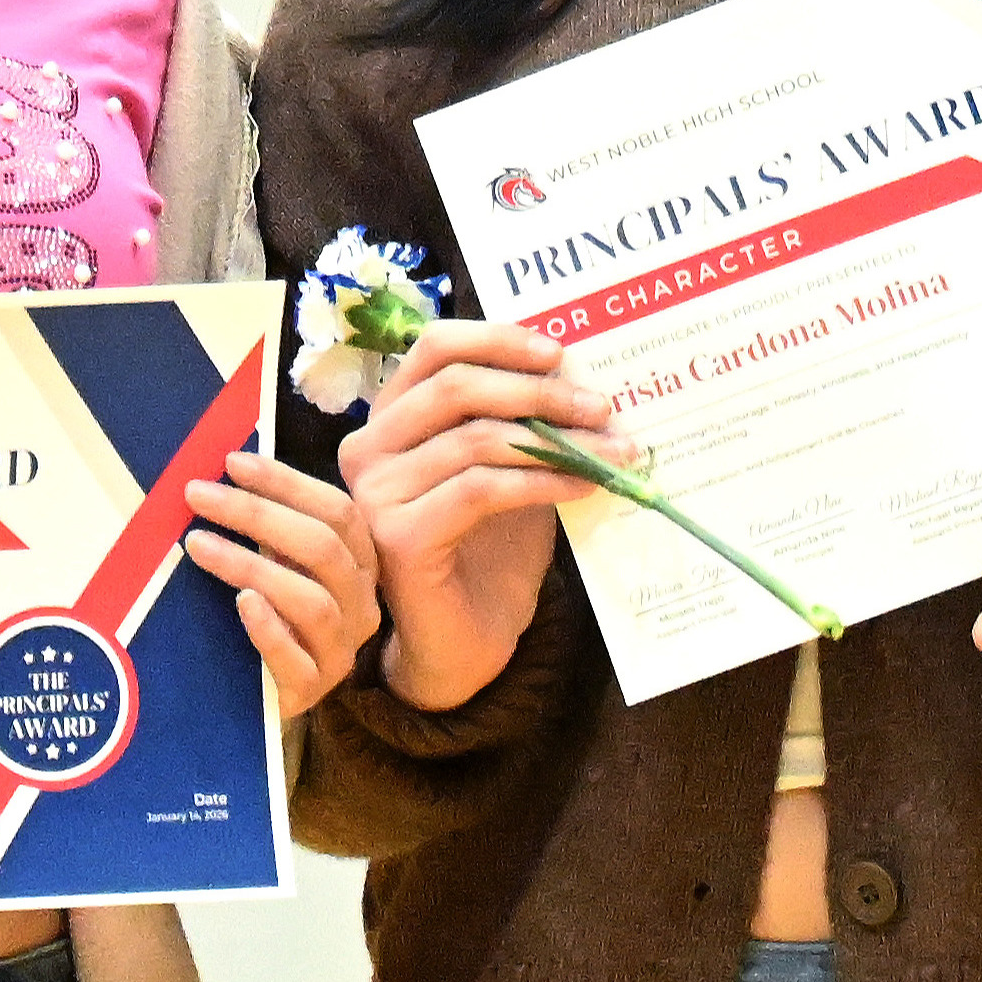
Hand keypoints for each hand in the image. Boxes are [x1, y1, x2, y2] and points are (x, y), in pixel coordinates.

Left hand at [187, 452, 378, 715]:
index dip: (287, 483)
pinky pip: (298, 658)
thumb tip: (222, 471)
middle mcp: (360, 604)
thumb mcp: (279, 563)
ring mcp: (341, 649)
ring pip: (312, 601)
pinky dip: (269, 628)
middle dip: (257, 514)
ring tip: (197, 544)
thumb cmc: (274, 616)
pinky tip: (242, 603)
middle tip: (197, 494)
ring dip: (251, 565)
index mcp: (359, 564)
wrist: (268, 693)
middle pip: (323, 548)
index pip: (337, 511)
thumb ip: (268, 525)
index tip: (232, 462)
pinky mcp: (313, 688)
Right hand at [333, 320, 636, 712]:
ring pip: (473, 438)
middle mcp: (367, 448)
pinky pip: (482, 490)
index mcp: (390, 419)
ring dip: (556, 438)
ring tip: (613, 450)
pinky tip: (584, 486)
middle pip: (453, 386)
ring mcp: (375, 493)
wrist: (464, 642)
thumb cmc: (487, 554)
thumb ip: (523, 424)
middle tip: (602, 405)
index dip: (496, 339)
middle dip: (538, 390)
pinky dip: (543, 481)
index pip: (432, 349)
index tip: (559, 352)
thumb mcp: (508, 471)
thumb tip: (584, 377)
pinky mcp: (399, 536)